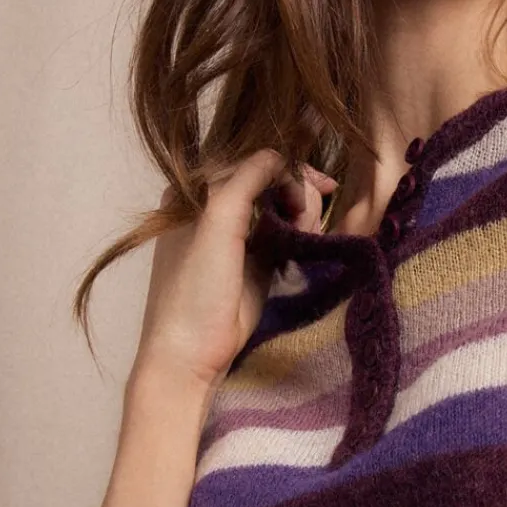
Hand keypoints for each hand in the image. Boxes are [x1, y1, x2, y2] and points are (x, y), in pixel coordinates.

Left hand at [131, 149, 337, 393]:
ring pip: (280, 205)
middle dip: (297, 189)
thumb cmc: (195, 285)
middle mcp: (214, 208)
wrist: (191, 352)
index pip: (247, 159)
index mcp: (192, 191)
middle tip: (312, 212)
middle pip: (268, 180)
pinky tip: (309, 240)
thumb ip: (246, 178)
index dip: (285, 164)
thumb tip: (280, 154)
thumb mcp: (217, 218)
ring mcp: (237, 236)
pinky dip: (302, 232)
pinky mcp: (256, 263)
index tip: (316, 182)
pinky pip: (285, 233)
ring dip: (303, 212)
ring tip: (309, 232)